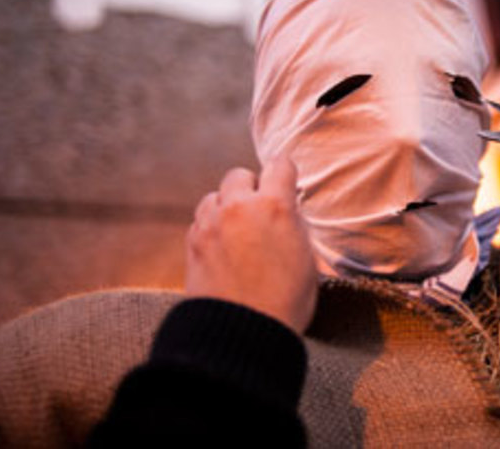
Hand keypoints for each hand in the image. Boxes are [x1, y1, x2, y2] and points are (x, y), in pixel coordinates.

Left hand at [185, 158, 317, 333]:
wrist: (242, 335)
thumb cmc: (286, 301)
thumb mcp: (307, 258)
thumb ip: (295, 224)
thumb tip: (287, 209)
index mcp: (275, 206)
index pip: (280, 165)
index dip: (285, 173)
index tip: (287, 183)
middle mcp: (239, 207)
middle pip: (239, 174)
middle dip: (251, 187)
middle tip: (261, 211)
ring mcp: (211, 223)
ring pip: (215, 196)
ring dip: (227, 205)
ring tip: (239, 229)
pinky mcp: (192, 243)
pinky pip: (200, 220)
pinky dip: (211, 226)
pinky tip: (223, 247)